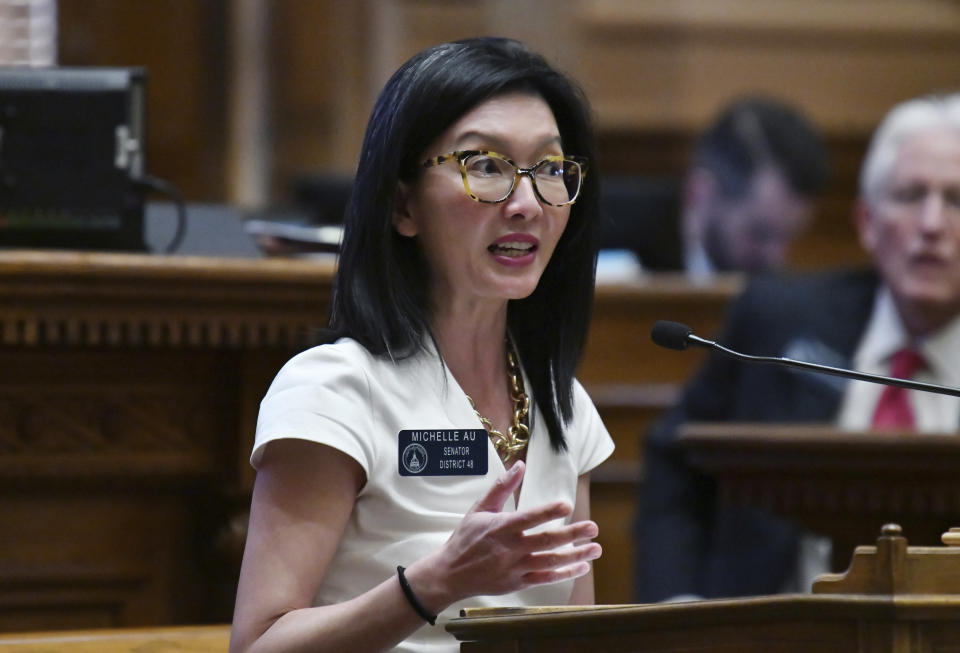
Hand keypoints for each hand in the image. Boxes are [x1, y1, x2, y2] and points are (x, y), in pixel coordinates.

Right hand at [406, 461, 601, 610]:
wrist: (449, 574)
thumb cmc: (465, 538)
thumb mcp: (479, 508)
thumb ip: (501, 486)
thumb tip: (520, 464)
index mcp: (500, 527)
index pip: (528, 518)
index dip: (547, 511)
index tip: (567, 504)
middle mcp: (510, 549)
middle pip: (546, 541)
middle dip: (572, 535)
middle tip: (593, 528)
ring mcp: (515, 568)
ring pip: (550, 562)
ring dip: (576, 555)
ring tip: (596, 548)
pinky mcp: (518, 583)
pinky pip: (545, 579)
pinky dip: (565, 574)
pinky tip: (582, 566)